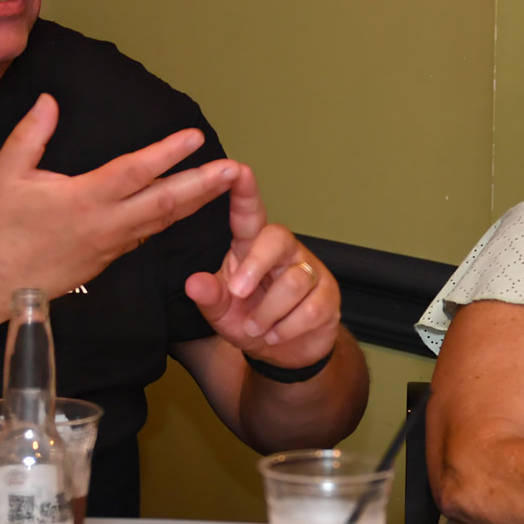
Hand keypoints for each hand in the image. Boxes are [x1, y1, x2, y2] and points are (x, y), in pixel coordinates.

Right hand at [0, 94, 239, 301]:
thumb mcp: (6, 174)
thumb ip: (31, 135)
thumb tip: (49, 101)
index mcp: (84, 199)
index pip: (134, 172)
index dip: (166, 154)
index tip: (194, 138)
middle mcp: (106, 224)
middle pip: (165, 202)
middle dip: (203, 185)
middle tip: (235, 170)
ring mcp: (112, 244)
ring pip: (163, 221)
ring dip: (196, 201)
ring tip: (224, 183)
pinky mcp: (110, 258)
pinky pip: (148, 235)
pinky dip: (172, 218)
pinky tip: (188, 205)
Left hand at [184, 164, 339, 368]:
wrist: (285, 354)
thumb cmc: (251, 321)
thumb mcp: (222, 314)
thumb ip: (209, 298)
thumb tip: (194, 283)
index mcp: (252, 247)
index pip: (249, 213)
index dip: (244, 192)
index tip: (237, 169)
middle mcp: (283, 251)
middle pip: (277, 238)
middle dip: (256, 266)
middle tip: (238, 292)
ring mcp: (310, 271)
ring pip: (294, 281)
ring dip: (269, 312)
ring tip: (256, 328)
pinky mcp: (329, 295)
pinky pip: (312, 307)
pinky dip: (288, 327)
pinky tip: (276, 334)